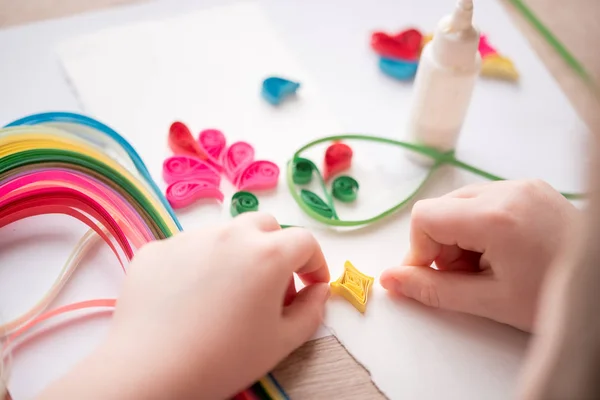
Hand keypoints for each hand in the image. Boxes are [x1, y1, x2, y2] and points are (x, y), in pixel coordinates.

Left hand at [38, 212, 329, 399]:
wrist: (150, 371)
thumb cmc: (225, 359)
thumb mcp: (283, 341)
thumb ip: (312, 310)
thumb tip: (318, 290)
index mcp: (267, 253)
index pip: (305, 241)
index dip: (315, 263)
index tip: (311, 286)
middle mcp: (230, 234)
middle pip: (265, 226)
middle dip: (277, 250)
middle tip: (271, 286)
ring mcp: (190, 237)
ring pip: (225, 234)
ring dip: (236, 254)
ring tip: (226, 294)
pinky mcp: (157, 248)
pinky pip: (189, 248)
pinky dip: (199, 264)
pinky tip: (189, 298)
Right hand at [380, 179, 579, 331]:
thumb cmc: (556, 299)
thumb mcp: (490, 302)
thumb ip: (433, 290)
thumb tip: (389, 280)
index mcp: (497, 216)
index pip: (425, 216)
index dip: (419, 249)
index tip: (435, 275)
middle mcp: (509, 190)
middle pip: (441, 208)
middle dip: (442, 244)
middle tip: (467, 275)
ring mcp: (523, 185)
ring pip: (461, 204)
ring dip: (460, 235)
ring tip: (489, 265)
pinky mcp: (531, 188)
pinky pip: (485, 199)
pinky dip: (480, 225)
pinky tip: (501, 251)